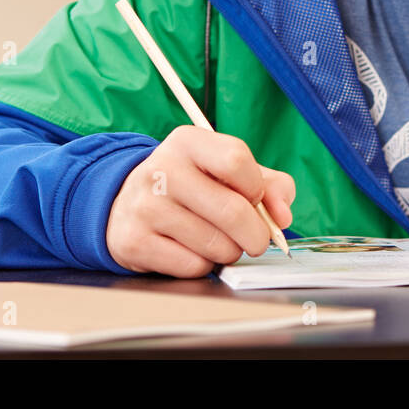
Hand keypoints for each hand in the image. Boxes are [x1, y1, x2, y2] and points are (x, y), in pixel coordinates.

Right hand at [106, 125, 295, 277]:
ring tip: (219, 242)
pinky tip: (192, 251)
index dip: (257, 188)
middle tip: (256, 240)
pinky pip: (192, 266)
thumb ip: (270, 186)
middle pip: (232, 209)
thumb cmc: (192, 188)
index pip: (237, 160)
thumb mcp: (228, 173)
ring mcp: (144, 206)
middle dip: (256, 234)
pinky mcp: (134, 242)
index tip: (256, 200)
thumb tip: (283, 216)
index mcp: (188, 142)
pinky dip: (203, 266)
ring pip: (215, 244)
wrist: (126, 206)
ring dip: (229, 252)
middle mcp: (162, 169)